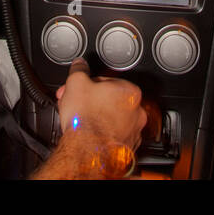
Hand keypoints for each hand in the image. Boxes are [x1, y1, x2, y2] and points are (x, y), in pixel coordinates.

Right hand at [32, 59, 148, 178]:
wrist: (88, 151)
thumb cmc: (86, 119)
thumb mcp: (76, 83)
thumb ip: (79, 70)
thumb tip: (80, 64)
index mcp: (129, 91)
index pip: (107, 81)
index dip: (88, 85)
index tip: (78, 89)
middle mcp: (137, 112)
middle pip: (110, 100)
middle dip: (91, 101)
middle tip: (77, 104)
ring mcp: (134, 132)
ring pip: (113, 120)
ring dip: (98, 118)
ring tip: (81, 121)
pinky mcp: (127, 150)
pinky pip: (113, 137)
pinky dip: (103, 135)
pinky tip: (89, 136)